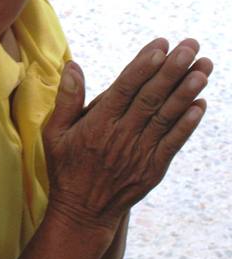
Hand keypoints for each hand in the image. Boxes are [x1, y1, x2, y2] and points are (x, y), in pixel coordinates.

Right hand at [43, 38, 211, 232]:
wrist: (83, 213)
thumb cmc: (66, 167)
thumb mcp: (54, 133)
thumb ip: (66, 99)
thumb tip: (73, 65)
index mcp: (98, 124)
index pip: (125, 88)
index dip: (144, 66)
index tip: (161, 45)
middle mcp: (122, 136)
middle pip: (151, 97)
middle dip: (173, 69)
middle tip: (191, 45)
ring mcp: (141, 153)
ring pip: (167, 116)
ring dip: (188, 90)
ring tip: (204, 67)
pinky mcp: (154, 168)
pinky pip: (174, 142)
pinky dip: (188, 123)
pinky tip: (201, 104)